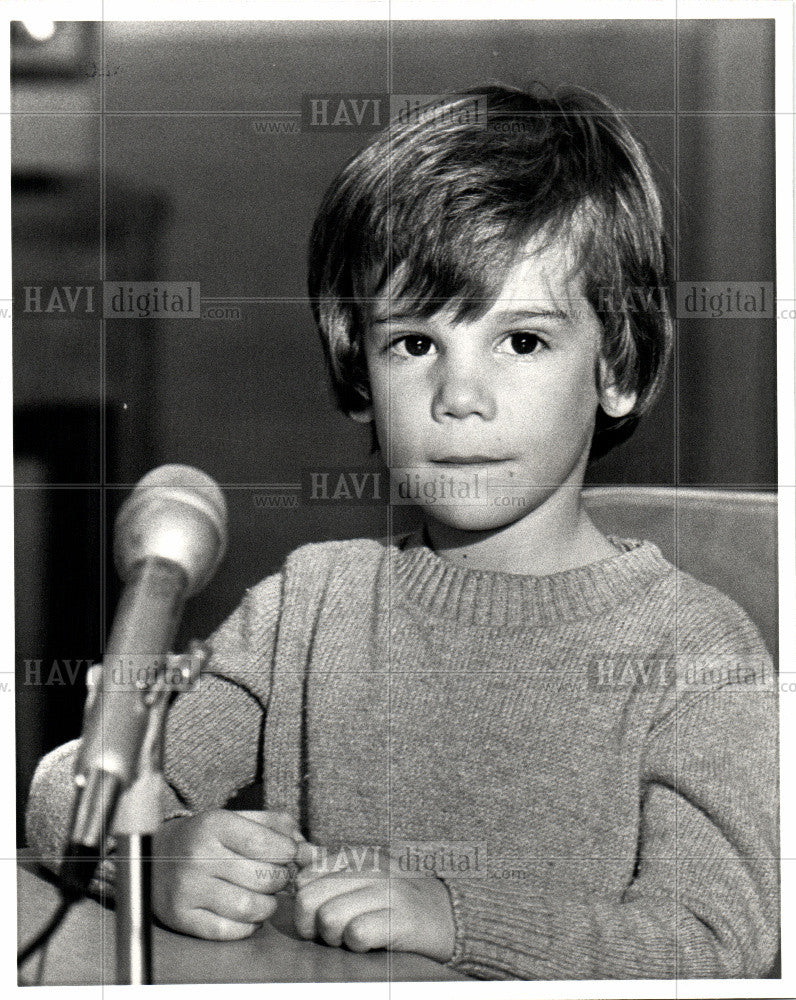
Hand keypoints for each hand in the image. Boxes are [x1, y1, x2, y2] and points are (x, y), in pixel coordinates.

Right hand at [151, 808, 301, 939]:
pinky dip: (247, 926)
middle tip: (275, 876)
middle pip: (263, 877)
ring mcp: (188, 889)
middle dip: (279, 879)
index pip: (269, 845)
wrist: (152, 855)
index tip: (288, 855)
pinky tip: (246, 913)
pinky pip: (229, 931)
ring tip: (263, 895)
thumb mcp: (239, 819)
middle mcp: (198, 856)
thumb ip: (279, 829)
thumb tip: (314, 852)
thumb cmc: (207, 836)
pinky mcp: (181, 917)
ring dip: (267, 905)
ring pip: (250, 907)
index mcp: (215, 824)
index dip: (288, 854)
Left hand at [293, 851, 455, 961]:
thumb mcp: (368, 874)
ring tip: (352, 938)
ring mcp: (388, 892)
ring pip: (329, 918)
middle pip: (310, 899)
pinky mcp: (402, 919)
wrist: (452, 915)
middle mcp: (372, 869)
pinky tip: (369, 943)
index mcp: (360, 857)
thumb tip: (300, 854)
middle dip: (312, 926)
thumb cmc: (401, 899)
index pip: (306, 876)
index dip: (305, 903)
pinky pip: (357, 934)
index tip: (319, 916)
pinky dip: (357, 945)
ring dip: (334, 938)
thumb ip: (333, 865)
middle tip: (331, 934)